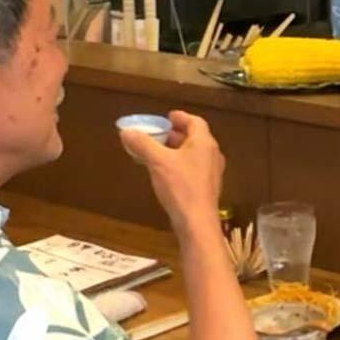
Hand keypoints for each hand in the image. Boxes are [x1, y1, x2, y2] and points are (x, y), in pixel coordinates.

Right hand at [120, 110, 224, 233]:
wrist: (197, 222)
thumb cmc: (180, 187)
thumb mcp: (157, 161)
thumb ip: (142, 144)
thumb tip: (126, 132)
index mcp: (204, 143)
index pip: (195, 122)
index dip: (181, 117)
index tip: (167, 117)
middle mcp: (212, 154)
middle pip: (195, 137)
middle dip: (176, 134)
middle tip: (159, 134)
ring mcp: (212, 172)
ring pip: (194, 154)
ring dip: (177, 150)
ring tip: (158, 152)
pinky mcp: (207, 187)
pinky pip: (193, 168)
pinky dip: (180, 164)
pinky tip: (166, 173)